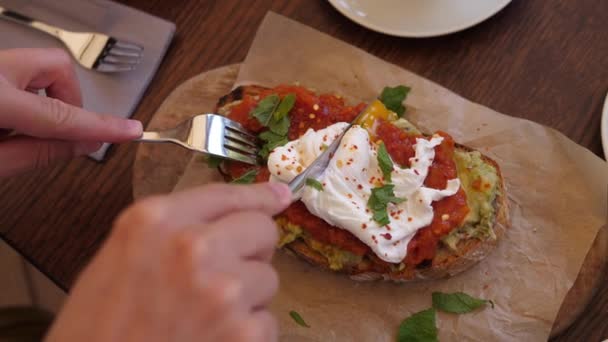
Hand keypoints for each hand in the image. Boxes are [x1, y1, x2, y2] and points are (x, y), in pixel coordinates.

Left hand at [0, 48, 141, 176]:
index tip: (130, 130)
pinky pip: (16, 76)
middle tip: (60, 129)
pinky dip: (21, 99)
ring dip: (42, 100)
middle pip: (58, 66)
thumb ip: (35, 154)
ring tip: (20, 128)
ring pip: (36, 69)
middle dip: (69, 98)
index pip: (60, 115)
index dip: (100, 125)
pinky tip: (6, 120)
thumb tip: (82, 144)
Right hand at [45, 182, 291, 341]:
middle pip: (261, 229)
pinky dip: (246, 334)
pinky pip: (266, 322)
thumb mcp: (121, 255)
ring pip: (267, 278)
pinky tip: (212, 340)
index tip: (279, 197)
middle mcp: (193, 246)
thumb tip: (233, 214)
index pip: (227, 195)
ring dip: (246, 295)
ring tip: (207, 315)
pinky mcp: (243, 332)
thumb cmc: (96, 324)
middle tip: (226, 271)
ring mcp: (223, 290)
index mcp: (156, 220)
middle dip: (250, 249)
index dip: (258, 197)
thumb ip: (174, 227)